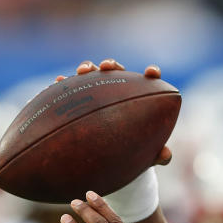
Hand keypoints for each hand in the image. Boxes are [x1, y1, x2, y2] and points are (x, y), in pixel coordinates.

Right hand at [56, 59, 171, 165]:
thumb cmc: (134, 151)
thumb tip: (166, 156)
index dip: (151, 74)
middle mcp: (119, 89)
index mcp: (140, 97)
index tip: (151, 73)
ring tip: (81, 71)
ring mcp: (98, 91)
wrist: (110, 157)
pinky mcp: (81, 98)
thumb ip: (159, 155)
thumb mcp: (147, 155)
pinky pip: (72, 88)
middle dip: (111, 65)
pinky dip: (65, 83)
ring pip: (93, 74)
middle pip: (117, 70)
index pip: (148, 81)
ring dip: (87, 67)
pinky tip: (57, 82)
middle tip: (106, 67)